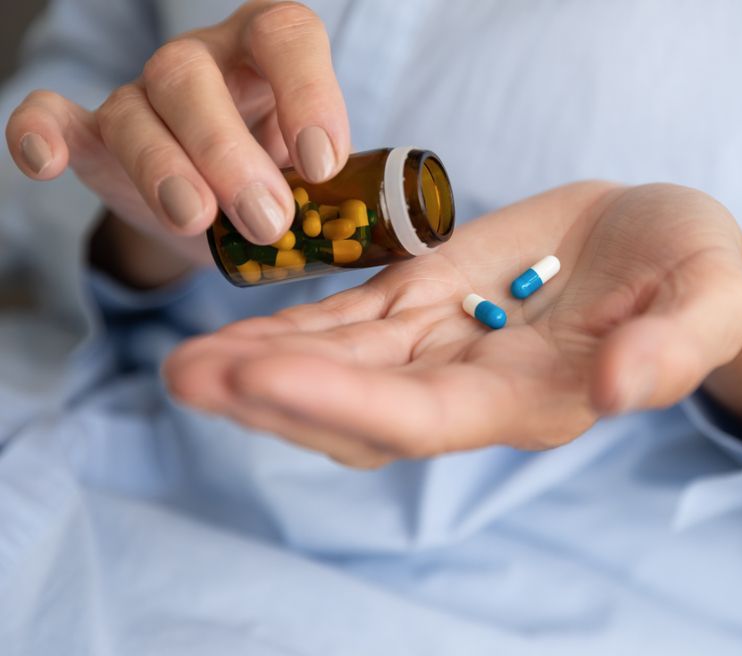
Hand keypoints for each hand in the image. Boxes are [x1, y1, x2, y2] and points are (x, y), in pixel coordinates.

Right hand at [4, 0, 348, 273]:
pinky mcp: (95, 134)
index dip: (306, 92)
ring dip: (166, 168)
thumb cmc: (287, 185)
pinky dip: (40, 132)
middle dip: (229, 152)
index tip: (324, 163)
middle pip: (195, 78)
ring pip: (138, 107)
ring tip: (199, 222)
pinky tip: (45, 160)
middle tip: (267, 219)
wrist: (228, 211)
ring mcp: (144, 94)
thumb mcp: (326, 183)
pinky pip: (52, 115)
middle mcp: (204, 63)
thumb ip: (355, 194)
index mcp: (271, 55)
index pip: (286, 36)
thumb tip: (408, 238)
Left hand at [165, 181, 741, 467]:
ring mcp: (448, 343)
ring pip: (344, 368)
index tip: (259, 376)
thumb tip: (621, 390)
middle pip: (360, 408)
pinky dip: (296, 327)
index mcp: (537, 397)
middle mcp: (477, 386)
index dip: (343, 400)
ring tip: (186, 359)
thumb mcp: (708, 298)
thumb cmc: (699, 275)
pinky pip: (355, 324)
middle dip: (276, 395)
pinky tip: (239, 328)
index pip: (426, 417)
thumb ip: (673, 348)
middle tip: (187, 375)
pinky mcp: (434, 300)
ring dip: (265, 365)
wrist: (670, 249)